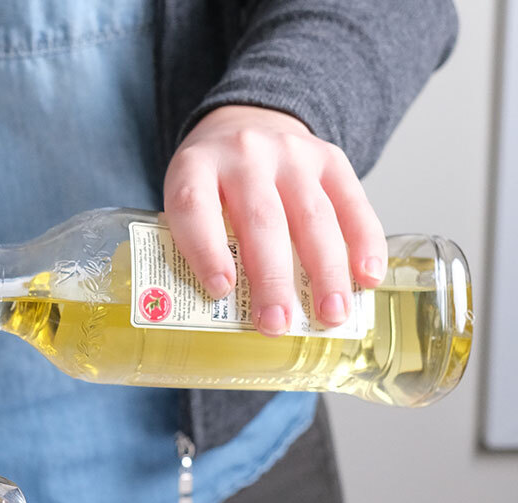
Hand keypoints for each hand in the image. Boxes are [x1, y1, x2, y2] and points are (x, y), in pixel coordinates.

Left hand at [163, 105, 386, 335]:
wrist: (245, 125)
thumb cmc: (212, 182)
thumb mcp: (188, 201)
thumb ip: (197, 242)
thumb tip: (224, 310)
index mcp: (195, 167)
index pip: (195, 207)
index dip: (206, 250)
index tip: (220, 291)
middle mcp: (244, 154)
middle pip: (261, 219)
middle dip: (272, 278)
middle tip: (277, 323)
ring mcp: (291, 153)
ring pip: (312, 216)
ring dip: (325, 272)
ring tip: (330, 315)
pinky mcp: (329, 158)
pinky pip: (352, 203)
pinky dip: (364, 243)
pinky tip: (367, 277)